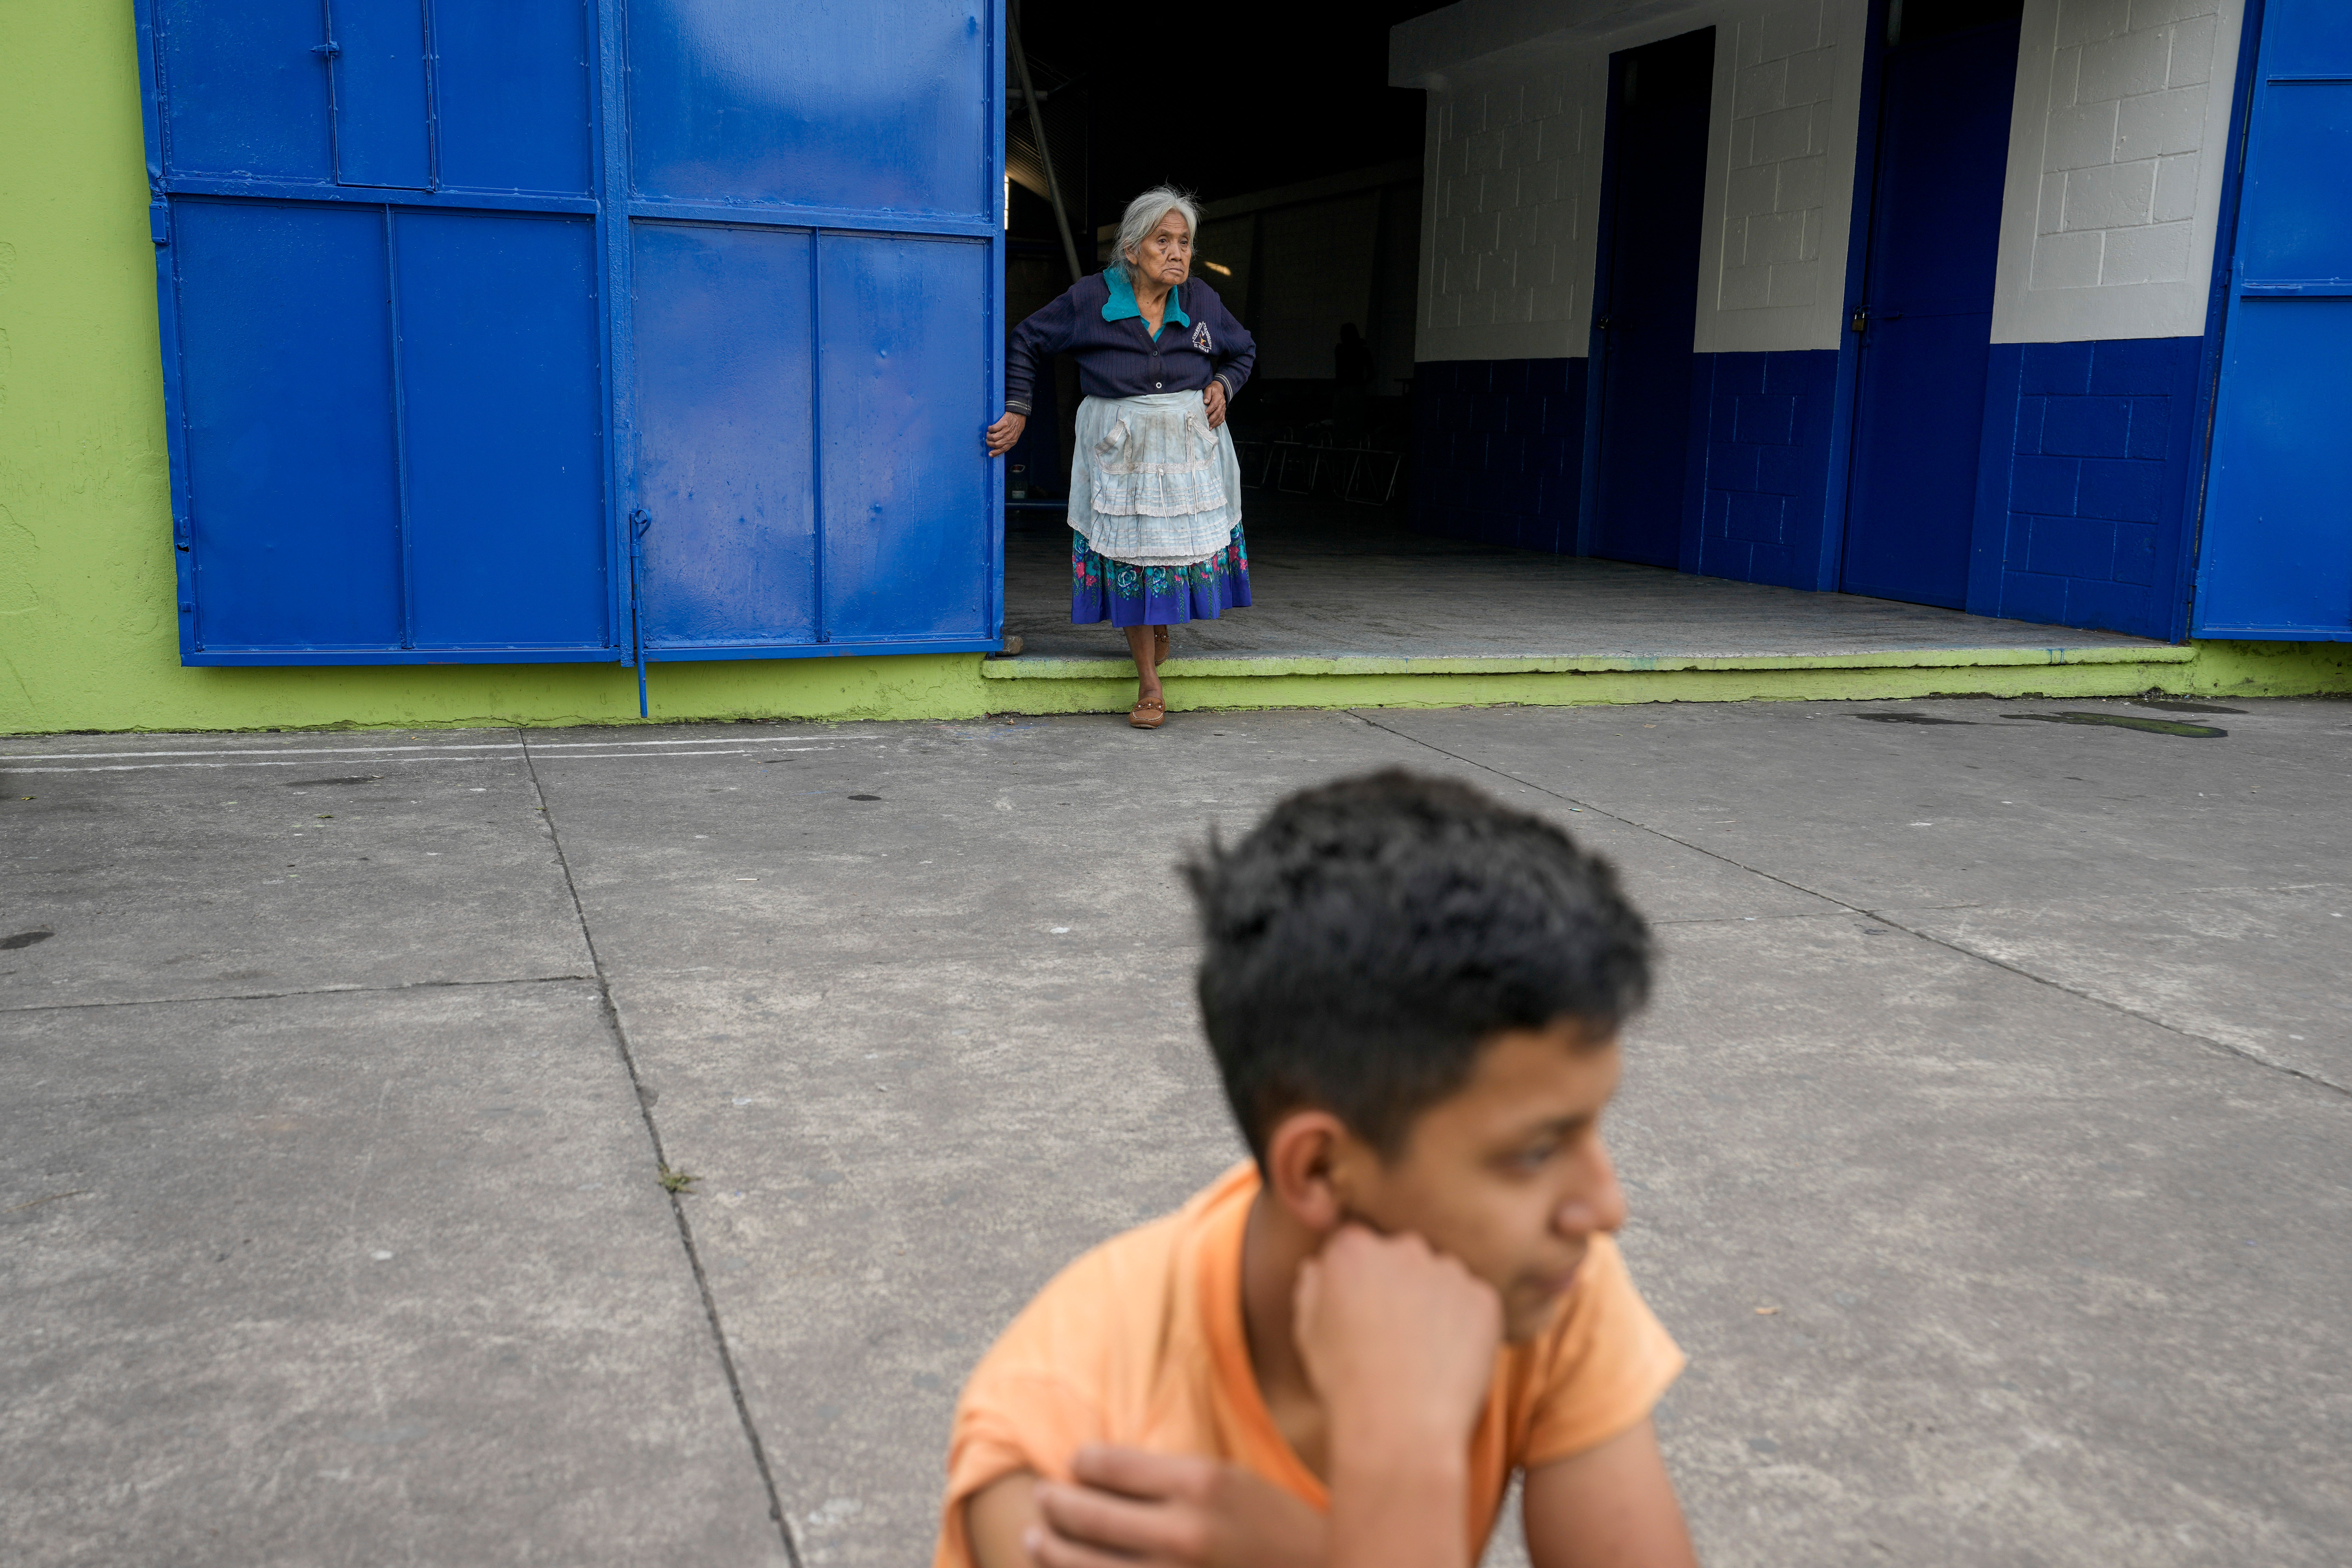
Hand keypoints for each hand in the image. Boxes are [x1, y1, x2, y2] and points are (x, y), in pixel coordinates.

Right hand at [986, 410, 1027, 455]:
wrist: (1019, 415)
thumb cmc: (1016, 425)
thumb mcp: (1014, 436)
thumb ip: (1007, 441)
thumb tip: (997, 447)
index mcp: (1012, 441)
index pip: (1003, 449)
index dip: (995, 453)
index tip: (990, 454)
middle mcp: (1009, 437)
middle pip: (996, 444)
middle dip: (990, 443)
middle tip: (988, 440)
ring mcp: (1007, 430)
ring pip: (994, 437)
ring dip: (989, 436)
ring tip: (988, 434)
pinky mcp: (1004, 423)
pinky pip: (993, 429)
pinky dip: (990, 429)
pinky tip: (990, 428)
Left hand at [1025, 1446, 1324, 1567]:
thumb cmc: (1277, 1530)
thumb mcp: (1233, 1483)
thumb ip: (1174, 1480)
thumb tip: (1100, 1473)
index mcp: (1201, 1484)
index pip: (1109, 1464)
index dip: (1081, 1462)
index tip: (1075, 1464)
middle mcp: (1184, 1532)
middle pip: (1086, 1514)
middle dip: (1053, 1503)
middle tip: (1042, 1497)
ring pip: (1083, 1566)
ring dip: (1049, 1550)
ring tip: (1035, 1539)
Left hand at [1203, 381, 1228, 428]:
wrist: (1220, 389)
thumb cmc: (1213, 389)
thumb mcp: (1209, 388)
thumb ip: (1207, 394)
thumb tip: (1205, 401)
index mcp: (1218, 397)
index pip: (1214, 405)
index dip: (1210, 410)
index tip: (1205, 414)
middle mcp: (1222, 404)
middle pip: (1217, 413)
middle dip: (1212, 419)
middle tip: (1206, 423)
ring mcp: (1223, 408)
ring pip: (1220, 417)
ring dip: (1214, 423)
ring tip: (1209, 427)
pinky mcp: (1223, 411)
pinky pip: (1222, 418)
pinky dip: (1218, 423)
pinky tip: (1213, 426)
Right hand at [1293, 1225, 1501, 1461]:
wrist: (1399, 1430)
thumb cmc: (1346, 1384)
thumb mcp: (1308, 1332)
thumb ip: (1313, 1287)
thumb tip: (1319, 1267)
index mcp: (1353, 1249)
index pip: (1356, 1244)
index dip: (1359, 1279)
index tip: (1361, 1309)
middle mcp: (1403, 1248)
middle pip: (1402, 1257)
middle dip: (1398, 1286)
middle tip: (1394, 1335)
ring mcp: (1448, 1271)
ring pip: (1441, 1279)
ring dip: (1434, 1303)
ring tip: (1422, 1355)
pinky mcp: (1483, 1298)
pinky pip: (1473, 1303)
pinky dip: (1465, 1326)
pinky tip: (1448, 1361)